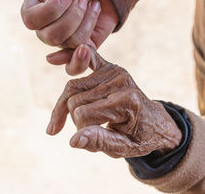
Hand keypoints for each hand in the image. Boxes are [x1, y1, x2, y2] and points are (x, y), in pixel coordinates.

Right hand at [21, 0, 118, 74]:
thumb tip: (55, 21)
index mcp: (33, 9)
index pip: (31, 20)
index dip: (51, 11)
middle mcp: (44, 28)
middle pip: (51, 36)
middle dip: (73, 16)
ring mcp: (62, 41)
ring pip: (70, 43)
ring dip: (87, 21)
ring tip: (92, 6)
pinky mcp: (80, 50)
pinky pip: (74, 67)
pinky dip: (80, 60)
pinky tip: (85, 50)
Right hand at [46, 45, 181, 157]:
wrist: (153, 122)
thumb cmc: (138, 137)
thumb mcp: (123, 148)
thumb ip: (99, 142)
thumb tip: (73, 140)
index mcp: (127, 102)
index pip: (83, 115)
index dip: (82, 131)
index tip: (96, 138)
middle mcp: (121, 81)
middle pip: (74, 100)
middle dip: (76, 120)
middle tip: (93, 129)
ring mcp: (115, 71)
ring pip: (72, 87)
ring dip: (69, 106)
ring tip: (82, 118)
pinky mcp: (109, 66)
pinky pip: (84, 57)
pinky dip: (68, 58)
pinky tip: (51, 59)